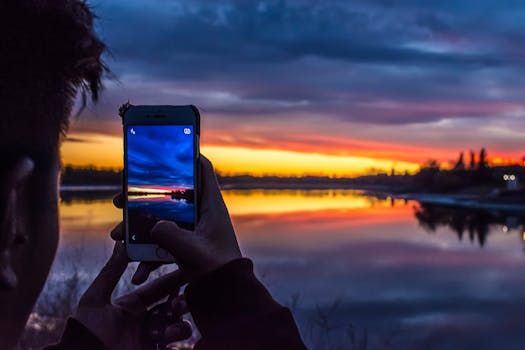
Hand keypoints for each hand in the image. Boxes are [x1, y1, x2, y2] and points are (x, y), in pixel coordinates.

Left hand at [75, 242, 191, 348]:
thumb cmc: (86, 333)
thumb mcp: (94, 301)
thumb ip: (110, 272)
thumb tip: (121, 244)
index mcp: (132, 304)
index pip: (159, 286)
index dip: (174, 278)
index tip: (188, 268)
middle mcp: (144, 319)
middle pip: (174, 304)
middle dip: (182, 301)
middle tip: (182, 301)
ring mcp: (151, 337)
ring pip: (178, 324)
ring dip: (178, 323)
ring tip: (168, 328)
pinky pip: (176, 343)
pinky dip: (177, 337)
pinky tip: (166, 339)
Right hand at [112, 155, 241, 281]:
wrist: (225, 295)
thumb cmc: (218, 270)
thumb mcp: (192, 251)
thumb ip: (170, 236)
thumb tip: (152, 226)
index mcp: (210, 206)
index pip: (202, 170)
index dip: (188, 155)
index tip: (168, 146)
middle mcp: (201, 214)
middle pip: (171, 194)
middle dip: (144, 196)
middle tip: (121, 198)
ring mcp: (191, 230)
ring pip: (161, 219)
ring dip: (138, 228)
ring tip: (116, 234)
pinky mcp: (185, 246)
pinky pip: (163, 244)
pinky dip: (149, 255)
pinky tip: (138, 272)